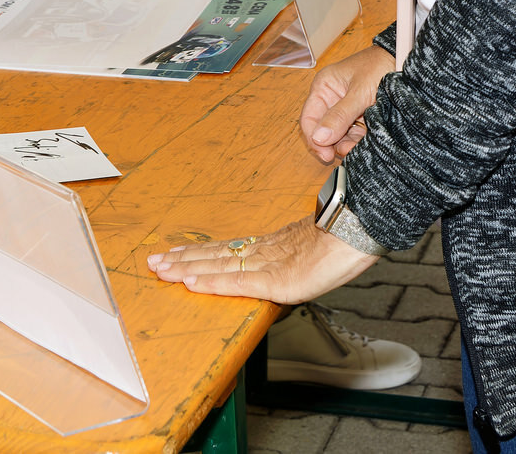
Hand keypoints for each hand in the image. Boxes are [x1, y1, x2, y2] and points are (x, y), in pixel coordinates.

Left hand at [148, 217, 374, 302]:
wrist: (362, 232)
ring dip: (188, 270)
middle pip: (216, 257)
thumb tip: (287, 263)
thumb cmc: (344, 239)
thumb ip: (292, 257)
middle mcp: (264, 253)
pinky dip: (213, 283)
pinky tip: (192, 283)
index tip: (172, 254)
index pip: (226, 251)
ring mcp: (269, 266)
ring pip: (219, 267)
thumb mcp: (311, 250)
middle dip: (182, 261)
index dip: (197, 253)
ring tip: (162, 270)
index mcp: (271, 246)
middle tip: (153, 262)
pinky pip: (239, 283)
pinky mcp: (278, 281)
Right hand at [301, 46, 395, 163]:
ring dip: (347, 143)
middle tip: (343, 153)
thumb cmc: (379, 66)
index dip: (314, 138)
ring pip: (340, 134)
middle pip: (324, 129)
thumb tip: (319, 137)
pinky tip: (364, 142)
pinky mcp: (361, 116)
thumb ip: (340, 115)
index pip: (309, 118)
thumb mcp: (359, 92)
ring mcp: (346, 108)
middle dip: (332, 142)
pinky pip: (355, 134)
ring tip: (356, 147)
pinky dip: (358, 140)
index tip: (325, 153)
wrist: (405, 62)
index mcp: (324, 88)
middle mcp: (332, 99)